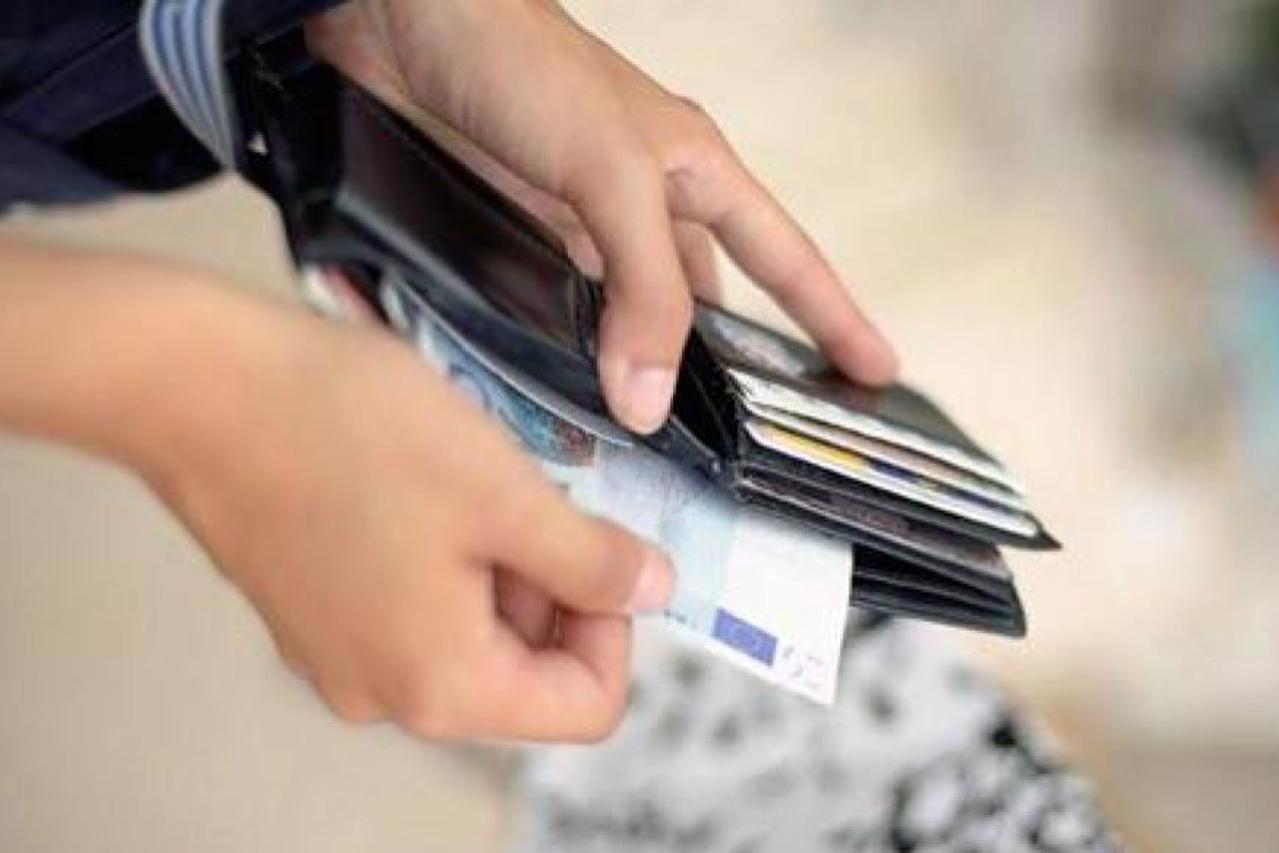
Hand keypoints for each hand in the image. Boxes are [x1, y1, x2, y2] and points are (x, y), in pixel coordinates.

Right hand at [119, 280, 672, 741]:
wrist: (199, 385)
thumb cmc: (344, 432)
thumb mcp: (505, 493)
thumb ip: (593, 561)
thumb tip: (653, 592)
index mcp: (441, 686)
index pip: (586, 705)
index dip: (616, 625)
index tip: (604, 546)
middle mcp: (385, 693)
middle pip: (527, 668)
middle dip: (555, 582)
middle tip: (539, 493)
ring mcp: (341, 654)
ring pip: (474, 628)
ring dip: (502, 558)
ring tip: (478, 477)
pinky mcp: (314, 609)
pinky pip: (415, 601)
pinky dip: (449, 550)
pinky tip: (431, 480)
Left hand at [305, 0, 898, 432]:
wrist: (395, 22)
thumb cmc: (520, 62)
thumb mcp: (610, 175)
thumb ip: (642, 288)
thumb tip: (654, 398)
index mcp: (692, 173)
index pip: (786, 259)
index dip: (835, 316)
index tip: (878, 370)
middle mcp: (641, 206)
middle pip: (706, 304)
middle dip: (728, 369)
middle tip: (749, 444)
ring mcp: (576, 227)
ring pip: (627, 320)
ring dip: (634, 373)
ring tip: (647, 444)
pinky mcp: (514, 240)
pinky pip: (554, 314)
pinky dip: (559, 357)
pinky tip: (557, 398)